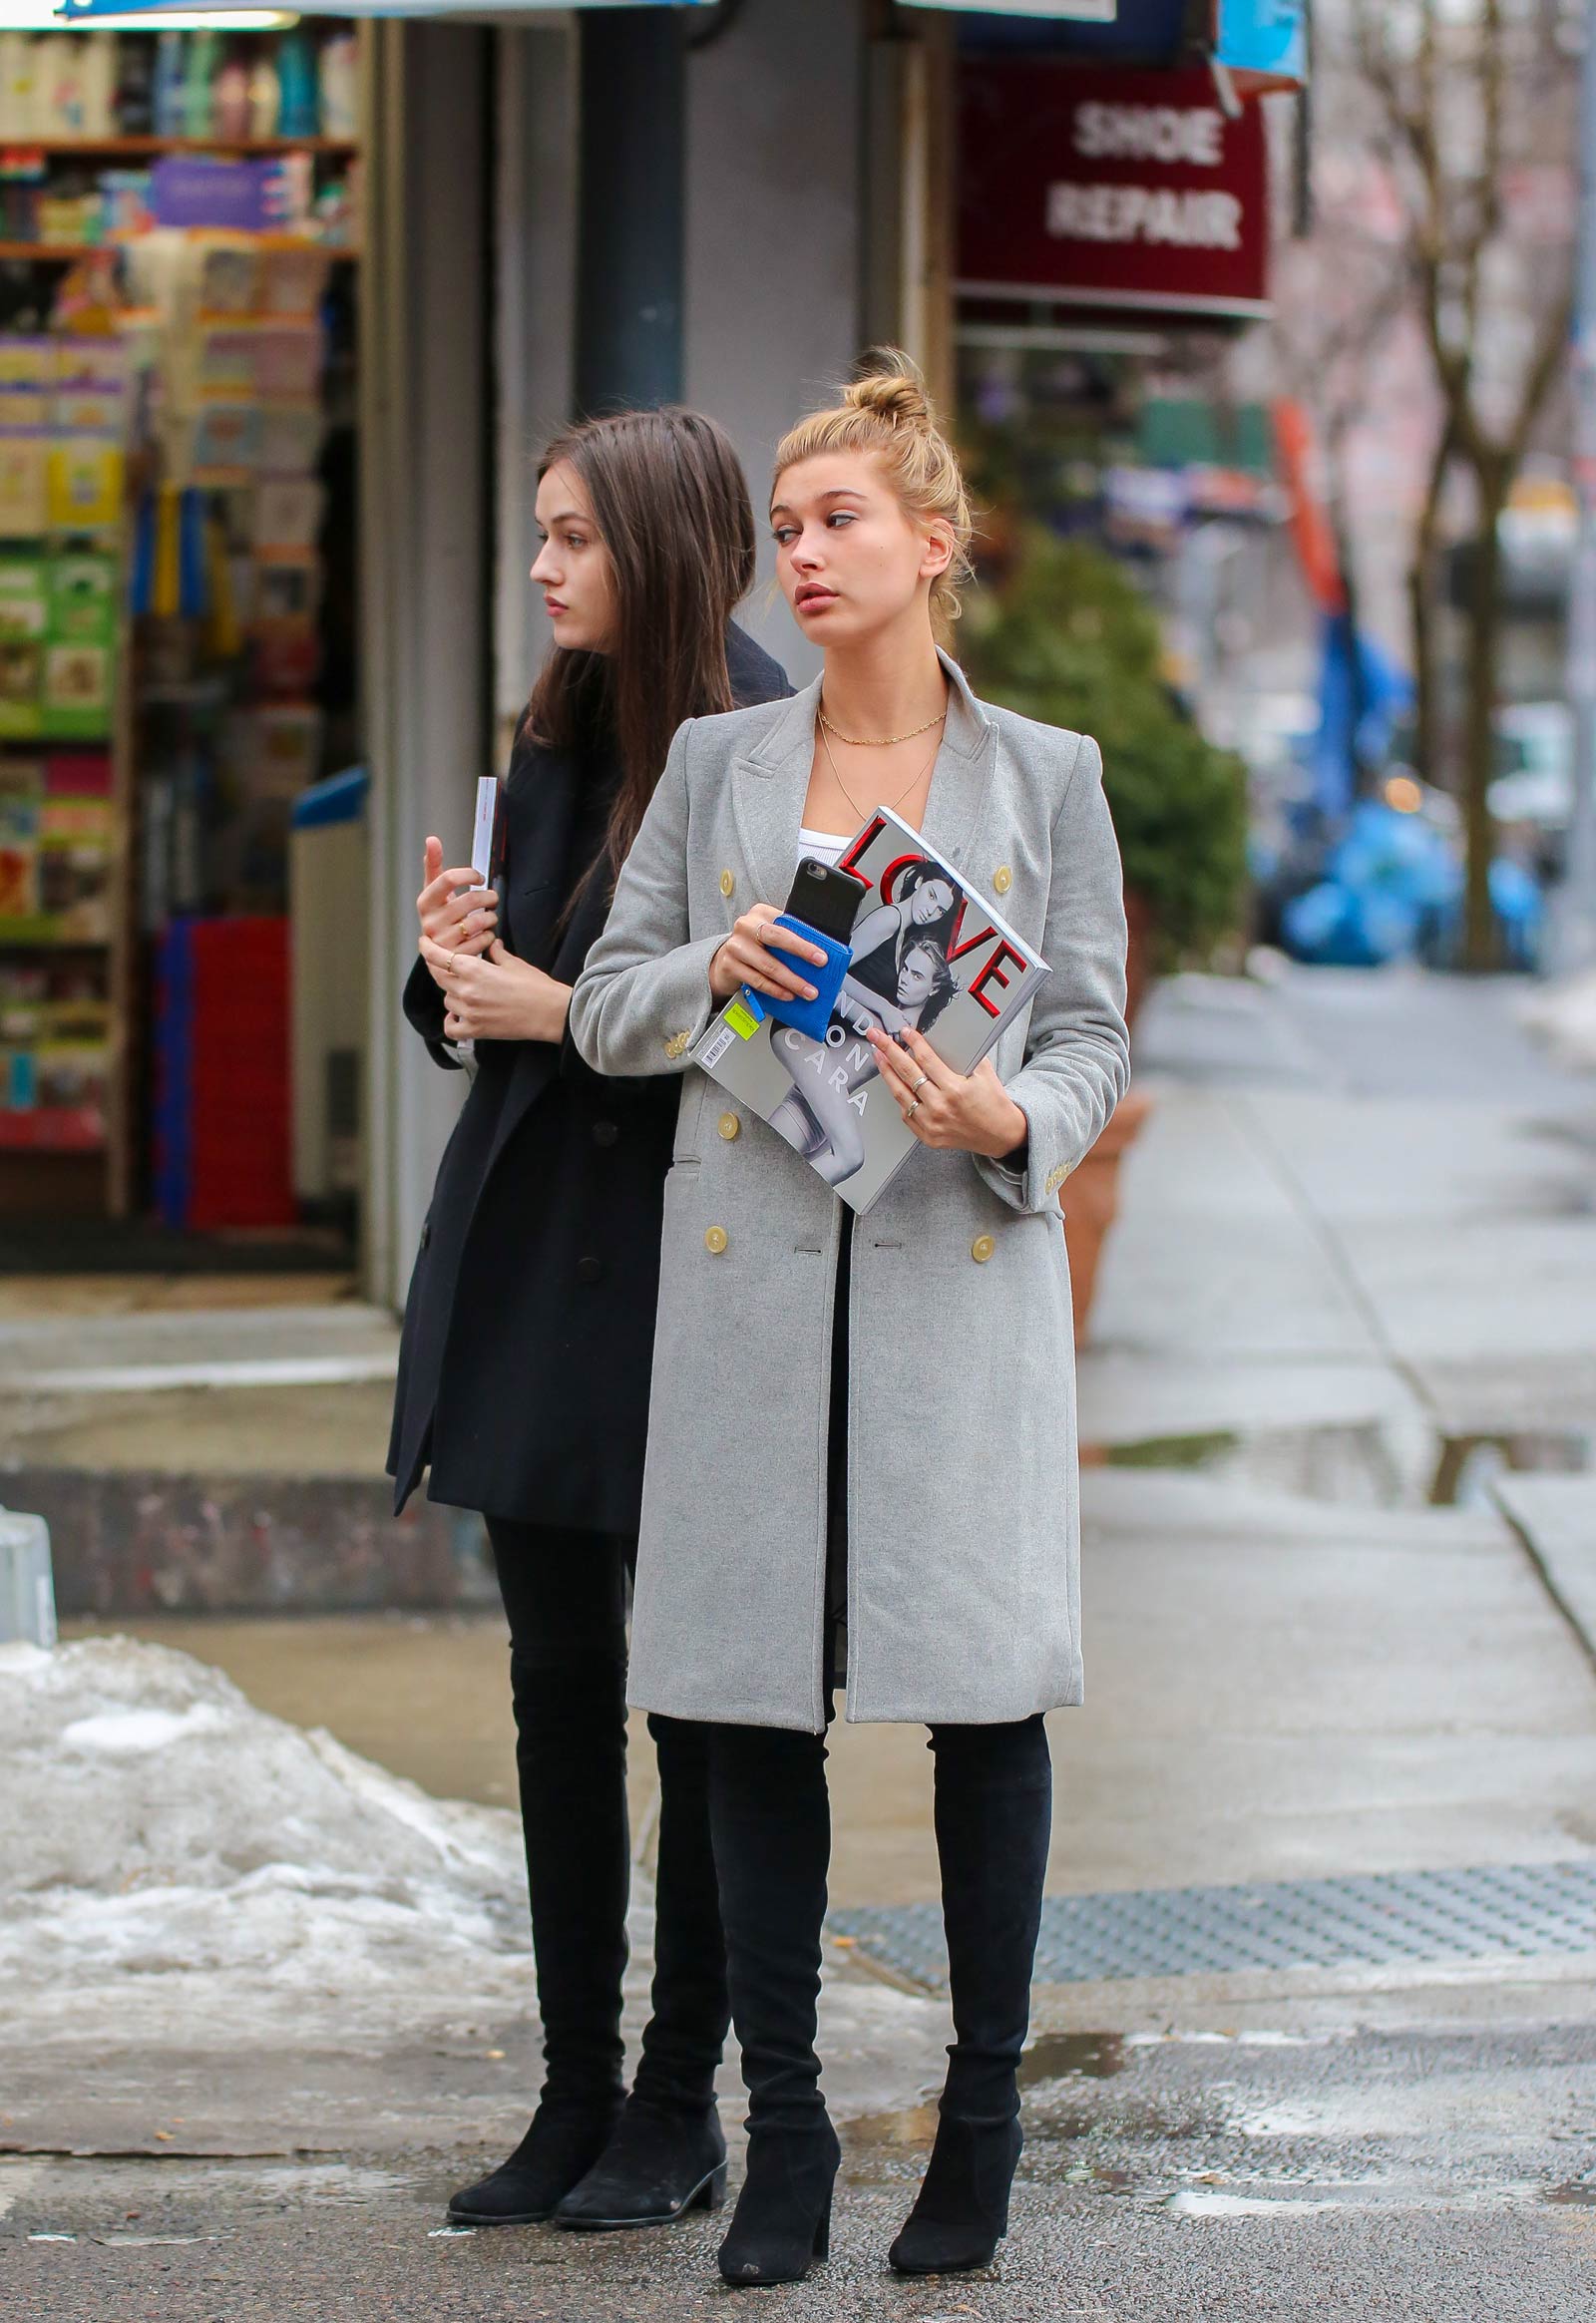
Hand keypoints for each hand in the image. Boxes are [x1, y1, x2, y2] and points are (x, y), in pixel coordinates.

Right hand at [417, 836, 497, 990]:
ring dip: (491, 916)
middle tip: (492, 898)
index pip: (449, 879)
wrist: (436, 953)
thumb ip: (433, 865)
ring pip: (480, 921)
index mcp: (425, 902)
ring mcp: (443, 941)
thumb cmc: (438, 915)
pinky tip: (485, 934)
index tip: (479, 877)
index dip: (469, 874)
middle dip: (488, 896)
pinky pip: (485, 940)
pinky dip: (490, 935)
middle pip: (470, 899)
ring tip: (489, 916)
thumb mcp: (433, 891)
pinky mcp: (457, 958)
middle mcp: (431, 922)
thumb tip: (431, 840)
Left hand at [430, 937, 570, 1044]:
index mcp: (474, 970)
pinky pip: (451, 1028)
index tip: (424, 943)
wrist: (551, 1013)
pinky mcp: (476, 1030)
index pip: (438, 957)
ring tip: (465, 989)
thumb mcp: (514, 963)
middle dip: (439, 968)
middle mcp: (466, 991)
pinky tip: (457, 1016)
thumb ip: (497, 953)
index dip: (427, 948)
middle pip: (439, 977)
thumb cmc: (536, 987)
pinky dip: (451, 1021)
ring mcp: (469, 1013)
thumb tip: (492, 944)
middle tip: (444, 964)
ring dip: (451, 993)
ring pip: (446, 1000)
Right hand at [709, 904, 827, 1005]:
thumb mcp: (771, 936)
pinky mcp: (728, 965)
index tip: (822, 956)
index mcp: (761, 913)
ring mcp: (736, 945)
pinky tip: (787, 995)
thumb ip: (790, 938)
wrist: (725, 960)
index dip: (805, 940)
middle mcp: (746, 926)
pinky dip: (775, 990)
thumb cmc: (755, 946)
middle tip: (819, 966)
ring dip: (791, 981)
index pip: (786, 924)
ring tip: (807, 991)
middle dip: (801, 952)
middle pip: (776, 938)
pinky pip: (757, 980)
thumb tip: (819, 955)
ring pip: (768, 965)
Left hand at [867, 1025, 1027, 1159]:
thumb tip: (943, 1039)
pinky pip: (906, 1113)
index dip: (913, 1042)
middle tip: (877, 1037)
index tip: (905, 1032)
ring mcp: (931, 1123)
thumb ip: (964, 1055)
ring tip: (879, 1057)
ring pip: (900, 1093)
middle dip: (888, 1050)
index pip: (926, 1059)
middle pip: (906, 1072)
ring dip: (887, 1073)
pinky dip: (900, 1097)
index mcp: (955, 1090)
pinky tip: (895, 1084)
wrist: (1001, 1135)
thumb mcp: (984, 1073)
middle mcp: (940, 1107)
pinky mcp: (927, 1135)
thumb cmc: (994, 1104)